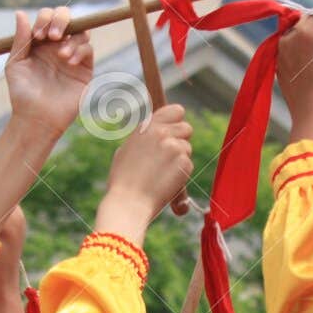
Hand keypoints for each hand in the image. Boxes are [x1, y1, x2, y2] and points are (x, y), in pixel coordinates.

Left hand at [4, 7, 92, 138]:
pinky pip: (88, 50)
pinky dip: (80, 50)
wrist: (36, 118)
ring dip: (72, 38)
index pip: (48, 17)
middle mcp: (57, 46)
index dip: (45, 19)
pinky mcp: (84, 70)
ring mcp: (72, 57)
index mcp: (40, 42)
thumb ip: (20, 39)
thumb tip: (20, 13)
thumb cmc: (22, 94)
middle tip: (53, 36)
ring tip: (61, 55)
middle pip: (67, 18)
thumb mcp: (15, 63)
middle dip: (61, 19)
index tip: (37, 36)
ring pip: (81, 32)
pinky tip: (70, 62)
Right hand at [94, 106, 193, 247]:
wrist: (129, 202)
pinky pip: (189, 164)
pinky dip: (181, 174)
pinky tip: (165, 181)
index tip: (173, 131)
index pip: (176, 110)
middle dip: (181, 140)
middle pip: (187, 128)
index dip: (177, 121)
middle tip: (168, 157)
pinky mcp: (184, 163)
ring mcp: (175, 147)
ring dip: (179, 159)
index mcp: (148, 126)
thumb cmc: (123, 181)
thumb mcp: (127, 149)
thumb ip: (144, 138)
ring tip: (161, 173)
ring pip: (187, 148)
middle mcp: (162, 133)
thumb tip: (151, 134)